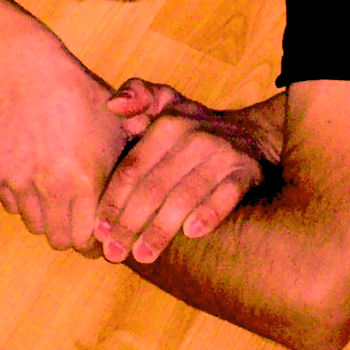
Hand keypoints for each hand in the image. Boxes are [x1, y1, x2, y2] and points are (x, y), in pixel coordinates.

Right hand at [0, 42, 131, 251]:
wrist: (30, 72)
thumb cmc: (81, 97)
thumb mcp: (118, 128)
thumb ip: (133, 166)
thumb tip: (149, 199)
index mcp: (86, 181)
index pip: (90, 241)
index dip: (97, 242)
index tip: (100, 235)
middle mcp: (52, 188)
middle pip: (60, 241)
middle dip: (72, 236)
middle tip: (77, 221)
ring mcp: (21, 182)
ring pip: (35, 226)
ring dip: (47, 219)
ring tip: (56, 200)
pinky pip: (12, 205)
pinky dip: (24, 201)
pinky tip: (34, 180)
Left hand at [93, 80, 280, 262]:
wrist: (250, 133)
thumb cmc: (190, 124)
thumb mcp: (163, 99)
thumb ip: (135, 94)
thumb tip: (113, 105)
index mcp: (166, 123)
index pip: (132, 168)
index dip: (114, 200)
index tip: (99, 230)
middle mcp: (193, 137)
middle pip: (154, 187)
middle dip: (130, 223)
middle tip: (114, 253)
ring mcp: (221, 154)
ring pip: (185, 196)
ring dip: (162, 229)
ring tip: (143, 255)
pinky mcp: (246, 171)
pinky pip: (226, 195)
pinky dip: (209, 213)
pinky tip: (191, 234)